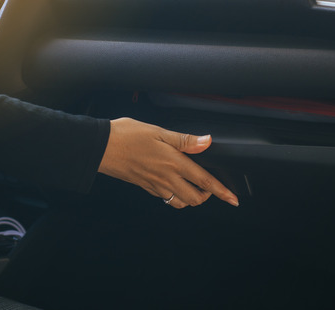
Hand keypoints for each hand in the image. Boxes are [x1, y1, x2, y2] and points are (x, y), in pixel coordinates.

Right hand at [97, 118, 239, 208]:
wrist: (101, 147)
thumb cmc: (126, 135)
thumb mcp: (158, 131)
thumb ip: (185, 140)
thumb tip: (207, 141)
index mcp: (173, 163)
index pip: (205, 181)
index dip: (222, 192)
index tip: (233, 199)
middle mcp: (166, 178)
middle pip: (195, 199)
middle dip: (207, 196)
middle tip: (211, 186)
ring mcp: (155, 186)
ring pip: (181, 202)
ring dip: (191, 198)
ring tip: (194, 186)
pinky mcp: (145, 187)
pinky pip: (166, 198)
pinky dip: (176, 196)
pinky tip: (173, 183)